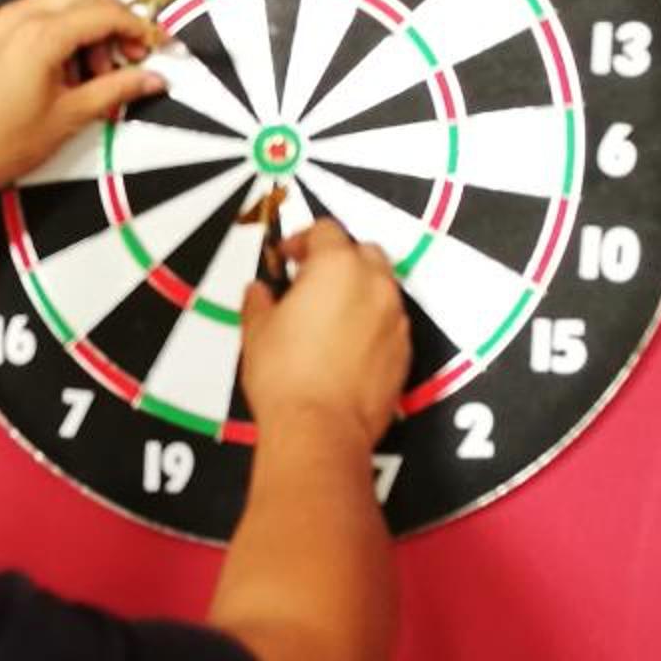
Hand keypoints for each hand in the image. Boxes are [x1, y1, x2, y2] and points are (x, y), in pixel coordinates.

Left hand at [0, 0, 166, 193]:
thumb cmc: (0, 142)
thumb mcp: (69, 117)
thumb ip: (116, 90)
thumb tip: (152, 79)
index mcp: (42, 35)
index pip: (106, 13)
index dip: (139, 27)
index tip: (158, 45)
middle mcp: (21, 17)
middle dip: (116, 18)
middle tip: (131, 55)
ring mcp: (4, 22)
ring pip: (64, 0)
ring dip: (91, 27)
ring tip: (97, 76)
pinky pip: (41, 15)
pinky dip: (66, 32)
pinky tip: (70, 73)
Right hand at [239, 221, 408, 448]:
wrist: (320, 429)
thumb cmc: (288, 378)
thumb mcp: (257, 330)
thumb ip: (259, 300)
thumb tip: (259, 293)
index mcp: (337, 267)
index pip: (326, 230)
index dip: (302, 240)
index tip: (288, 257)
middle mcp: (374, 285)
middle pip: (363, 251)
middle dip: (338, 259)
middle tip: (310, 280)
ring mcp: (394, 318)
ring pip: (381, 287)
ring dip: (358, 291)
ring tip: (328, 315)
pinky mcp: (403, 351)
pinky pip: (389, 323)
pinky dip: (371, 323)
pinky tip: (345, 345)